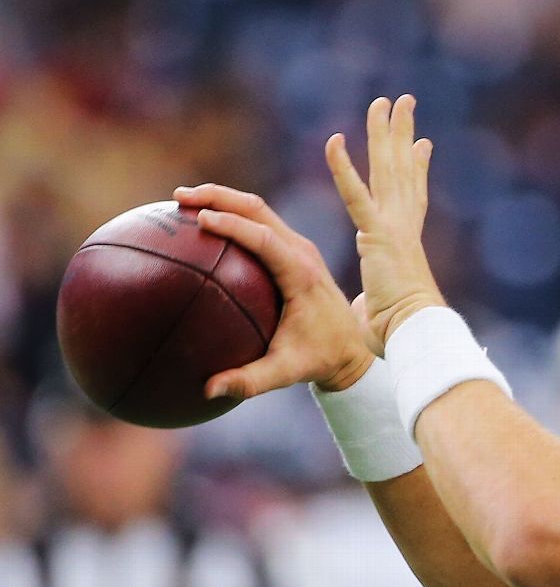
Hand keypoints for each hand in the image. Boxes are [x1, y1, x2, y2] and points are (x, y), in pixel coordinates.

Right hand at [173, 184, 375, 398]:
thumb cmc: (320, 358)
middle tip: (179, 198)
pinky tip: (200, 225)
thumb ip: (250, 381)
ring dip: (223, 200)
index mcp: (302, 274)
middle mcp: (302, 253)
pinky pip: (260, 225)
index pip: (265, 238)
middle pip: (258, 209)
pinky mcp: (295, 251)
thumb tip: (208, 389)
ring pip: (259, 210)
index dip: (233, 225)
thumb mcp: (287, 372)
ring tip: (181, 201)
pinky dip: (232, 217)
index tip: (200, 219)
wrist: (354, 348)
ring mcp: (299, 248)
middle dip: (218, 197)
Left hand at [325, 94, 442, 354]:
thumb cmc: (401, 335)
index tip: (422, 144)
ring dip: (385, 133)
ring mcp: (394, 227)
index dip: (416, 168)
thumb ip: (372, 304)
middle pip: (403, 170)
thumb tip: (366, 314)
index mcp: (406, 242)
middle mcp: (405, 226)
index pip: (412, 196)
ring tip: (385, 101)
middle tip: (403, 103)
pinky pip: (355, 195)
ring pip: (387, 169)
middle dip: (402, 135)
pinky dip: (344, 168)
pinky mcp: (378, 236)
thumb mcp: (382, 311)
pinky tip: (336, 141)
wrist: (417, 334)